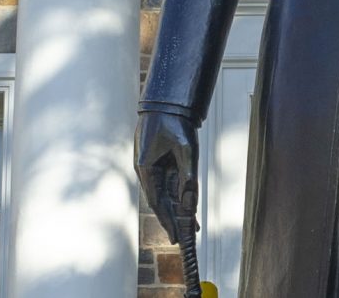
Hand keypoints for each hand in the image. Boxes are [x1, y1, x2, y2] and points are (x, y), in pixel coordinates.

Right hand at [136, 110, 199, 238]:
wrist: (167, 99)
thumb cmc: (174, 121)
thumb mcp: (186, 148)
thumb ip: (188, 175)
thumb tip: (189, 201)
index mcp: (146, 167)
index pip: (156, 202)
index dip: (166, 220)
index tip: (175, 237)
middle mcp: (146, 169)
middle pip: (160, 200)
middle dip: (173, 219)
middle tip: (184, 238)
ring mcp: (151, 165)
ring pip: (165, 192)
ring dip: (177, 208)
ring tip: (191, 226)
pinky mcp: (159, 160)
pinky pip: (168, 181)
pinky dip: (177, 193)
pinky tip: (187, 204)